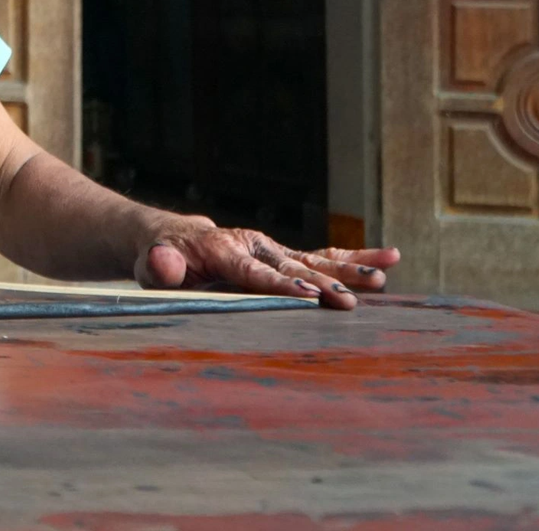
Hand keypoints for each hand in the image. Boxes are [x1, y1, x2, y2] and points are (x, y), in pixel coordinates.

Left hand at [135, 217, 401, 310]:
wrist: (171, 239)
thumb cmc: (161, 258)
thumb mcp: (151, 262)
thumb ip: (158, 266)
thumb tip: (162, 264)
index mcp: (223, 249)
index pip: (254, 271)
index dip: (280, 283)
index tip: (307, 294)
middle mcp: (253, 244)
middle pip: (293, 266)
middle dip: (322, 283)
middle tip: (350, 299)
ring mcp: (272, 249)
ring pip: (315, 259)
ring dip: (348, 269)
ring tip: (382, 276)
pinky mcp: (283, 256)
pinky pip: (322, 255)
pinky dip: (354, 257)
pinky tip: (388, 260)